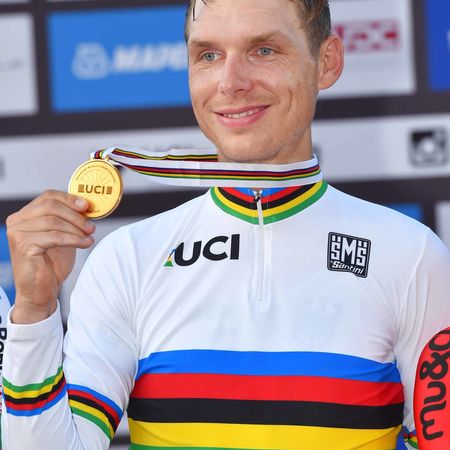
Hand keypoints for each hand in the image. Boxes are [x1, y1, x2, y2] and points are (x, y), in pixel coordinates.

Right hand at [6, 190, 95, 323]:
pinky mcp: (23, 246)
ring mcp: (18, 233)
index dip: (70, 199)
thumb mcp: (64, 235)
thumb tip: (87, 205)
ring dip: (76, 229)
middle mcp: (17, 221)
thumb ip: (70, 220)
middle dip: (76, 215)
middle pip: (51, 206)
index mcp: (26, 215)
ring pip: (54, 221)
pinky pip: (54, 237)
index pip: (49, 196)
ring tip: (89, 236)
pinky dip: (73, 239)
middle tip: (91, 226)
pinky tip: (85, 243)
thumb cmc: (52, 264)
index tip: (87, 206)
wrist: (41, 291)